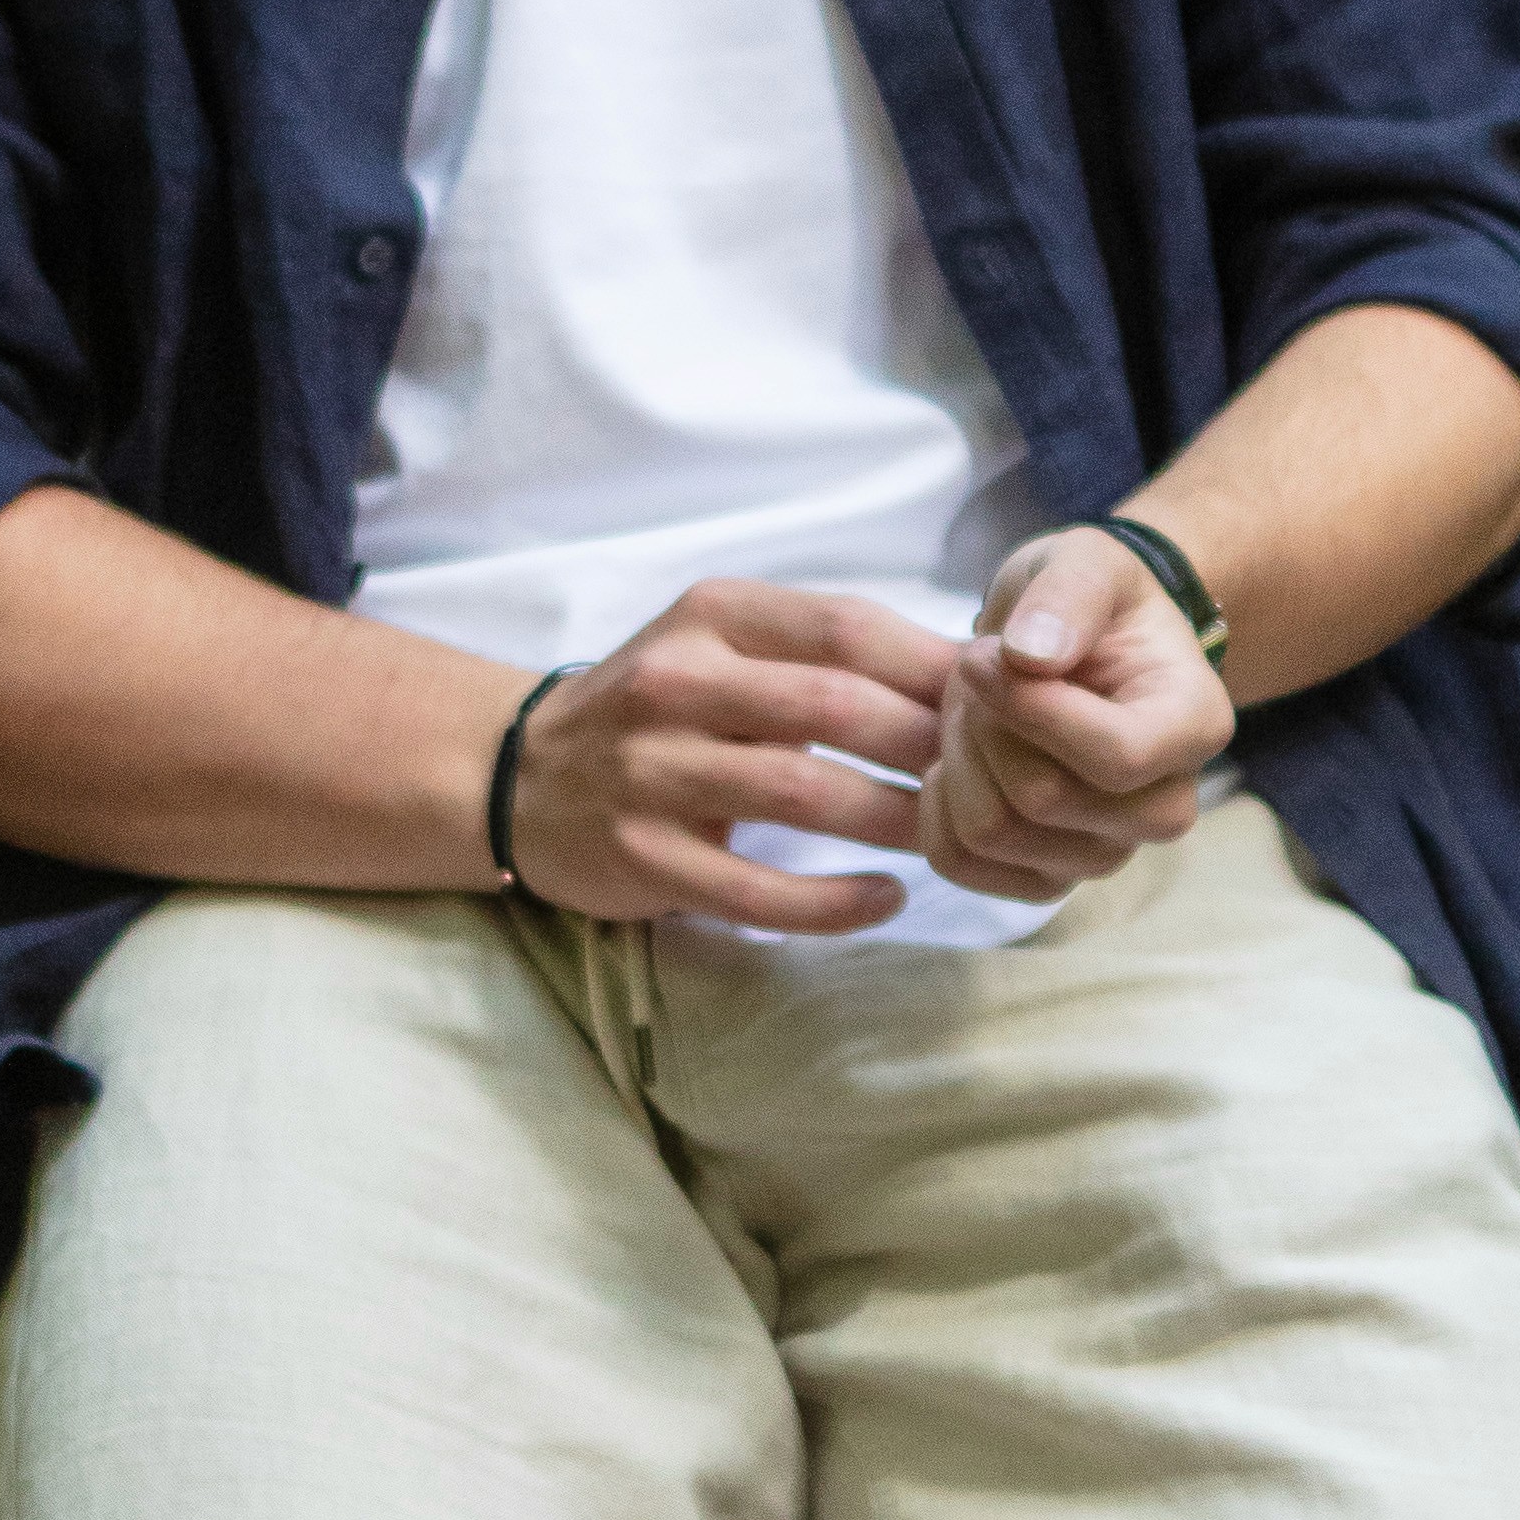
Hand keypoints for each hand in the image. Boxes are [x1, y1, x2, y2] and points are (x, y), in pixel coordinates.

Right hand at [499, 577, 959, 929]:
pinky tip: (887, 898)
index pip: (846, 628)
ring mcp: (651, 772)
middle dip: (930, 746)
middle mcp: (674, 684)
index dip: (934, 666)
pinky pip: (756, 891)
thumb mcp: (723, 646)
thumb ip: (824, 652)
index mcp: (710, 616)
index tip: (1000, 703)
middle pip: (834, 708)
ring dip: (898, 821)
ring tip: (956, 838)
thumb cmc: (660, 707)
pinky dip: (833, 902)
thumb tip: (969, 673)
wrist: (519, 775)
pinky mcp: (642, 857)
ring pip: (804, 797)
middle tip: (996, 777)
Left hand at [917, 522, 1233, 904]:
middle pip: (1044, 798)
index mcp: (1195, 726)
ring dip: (959, 757)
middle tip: (982, 670)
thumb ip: (1067, 595)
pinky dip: (935, 806)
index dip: (1030, 709)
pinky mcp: (1048, 876)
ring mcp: (1107, 852)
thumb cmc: (1089, 602)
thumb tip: (1032, 657)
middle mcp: (1164, 807)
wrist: (1077, 646)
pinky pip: (960, 862)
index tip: (982, 655)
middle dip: (986, 723)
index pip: (1115, 756)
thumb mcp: (1086, 561)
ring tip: (977, 710)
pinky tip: (956, 759)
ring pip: (994, 831)